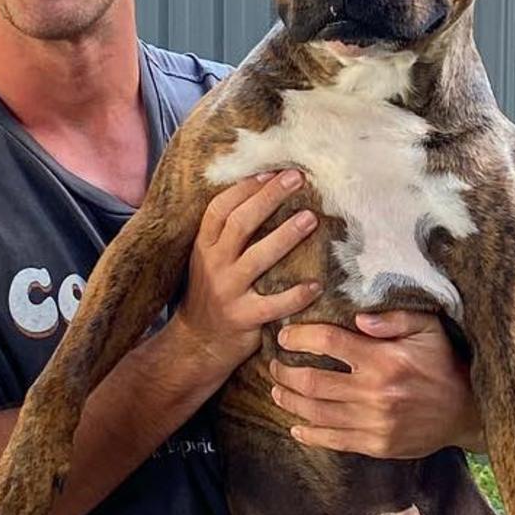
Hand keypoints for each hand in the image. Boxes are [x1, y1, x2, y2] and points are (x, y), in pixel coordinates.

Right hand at [172, 170, 320, 384]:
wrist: (198, 342)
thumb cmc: (213, 291)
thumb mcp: (209, 258)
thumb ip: (228, 233)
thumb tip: (263, 192)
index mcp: (204, 246)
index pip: (220, 209)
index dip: (245, 188)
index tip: (271, 171)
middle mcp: (213, 264)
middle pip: (240, 224)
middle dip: (269, 198)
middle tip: (297, 179)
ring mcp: (227, 292)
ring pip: (257, 259)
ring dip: (285, 236)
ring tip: (310, 218)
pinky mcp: (244, 318)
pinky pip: (273, 305)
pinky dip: (295, 295)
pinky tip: (316, 284)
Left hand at [269, 310, 483, 457]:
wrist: (466, 411)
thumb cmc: (442, 363)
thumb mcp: (428, 328)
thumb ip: (394, 318)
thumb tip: (357, 316)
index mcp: (383, 359)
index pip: (327, 342)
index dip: (298, 337)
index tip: (284, 336)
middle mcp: (374, 392)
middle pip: (312, 382)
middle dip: (284, 372)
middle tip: (273, 365)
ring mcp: (374, 423)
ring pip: (316, 412)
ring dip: (289, 401)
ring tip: (277, 390)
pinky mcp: (376, 446)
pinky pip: (334, 441)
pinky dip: (310, 434)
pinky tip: (296, 426)